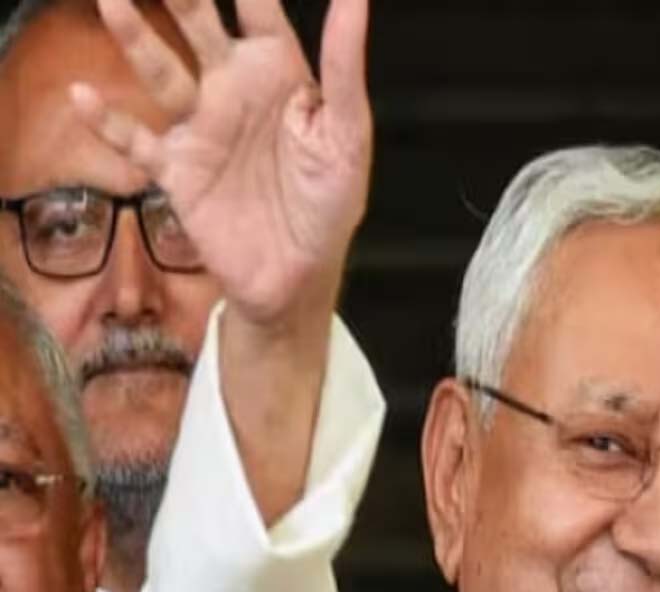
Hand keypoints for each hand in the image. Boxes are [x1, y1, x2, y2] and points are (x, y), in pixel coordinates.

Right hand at [71, 0, 372, 331]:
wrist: (298, 277)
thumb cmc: (330, 205)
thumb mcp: (348, 136)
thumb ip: (345, 68)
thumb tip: (357, 1)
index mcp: (280, 74)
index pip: (258, 10)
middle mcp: (234, 90)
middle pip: (197, 25)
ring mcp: (202, 127)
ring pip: (160, 70)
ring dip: (135, 37)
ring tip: (113, 0)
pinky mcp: (178, 170)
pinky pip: (136, 140)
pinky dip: (109, 121)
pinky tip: (84, 96)